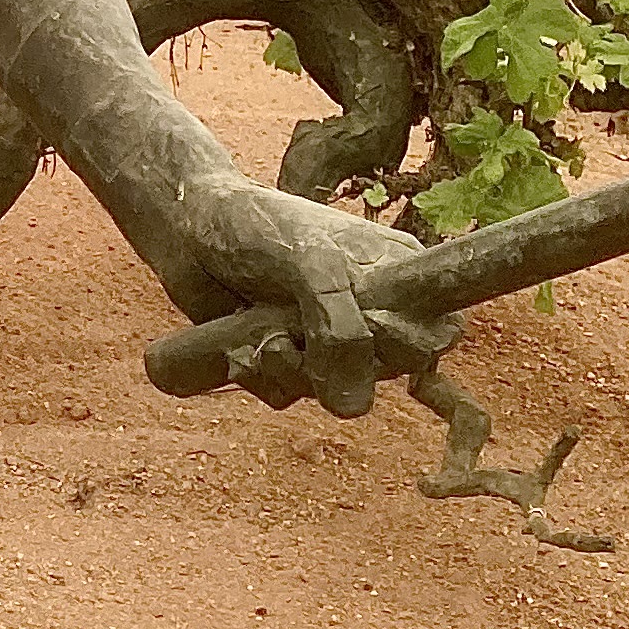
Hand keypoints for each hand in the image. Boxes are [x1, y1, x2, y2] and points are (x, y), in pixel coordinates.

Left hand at [156, 180, 450, 422]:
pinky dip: (264, 378)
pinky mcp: (287, 357)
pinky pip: (289, 394)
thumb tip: (354, 402)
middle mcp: (371, 309)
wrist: (185, 226)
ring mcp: (327, 337)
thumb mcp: (308, 263)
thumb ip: (340, 326)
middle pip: (391, 372)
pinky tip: (242, 345)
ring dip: (294, 372)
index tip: (373, 329)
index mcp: (397, 272)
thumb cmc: (253, 225)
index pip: (442, 329)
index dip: (414, 344)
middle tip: (304, 330)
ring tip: (265, 335)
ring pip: (337, 392)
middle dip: (343, 363)